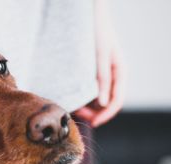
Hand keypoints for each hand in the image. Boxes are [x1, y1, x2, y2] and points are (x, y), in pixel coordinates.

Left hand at [74, 0, 125, 127]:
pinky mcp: (88, 72)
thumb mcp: (100, 56)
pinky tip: (69, 97)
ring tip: (71, 106)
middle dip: (92, 111)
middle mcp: (111, 75)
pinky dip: (80, 95)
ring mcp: (100, 74)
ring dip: (85, 105)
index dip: (106, 115)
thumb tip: (102, 104)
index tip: (94, 123)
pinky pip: (86, 88)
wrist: (87, 15)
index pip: (116, 100)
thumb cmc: (97, 32)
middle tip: (77, 115)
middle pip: (104, 101)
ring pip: (94, 97)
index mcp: (119, 72)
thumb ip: (103, 78)